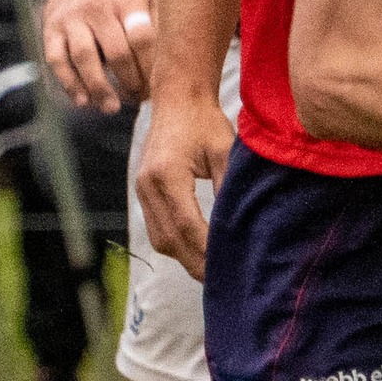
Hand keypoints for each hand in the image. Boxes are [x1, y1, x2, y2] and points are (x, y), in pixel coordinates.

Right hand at [42, 0, 156, 111]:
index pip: (142, 36)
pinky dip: (70, 83)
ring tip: (111, 108)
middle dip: (129, 80)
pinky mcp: (51, 30)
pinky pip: (57, 60)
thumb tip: (181, 66)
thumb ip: (160, 26)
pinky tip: (83, 101)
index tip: (159, 87)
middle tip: (139, 100)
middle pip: (115, 50)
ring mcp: (71, 18)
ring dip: (99, 86)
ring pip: (84, 56)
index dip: (150, 66)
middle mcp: (97, 7)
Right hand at [136, 88, 234, 280]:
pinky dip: (177, 245)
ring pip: (160, 240)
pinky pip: (157, 229)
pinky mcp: (143, 191)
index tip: (230, 267)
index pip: (188, 226)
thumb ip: (229, 190)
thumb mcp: (226, 152)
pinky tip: (198, 252)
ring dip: (186, 258)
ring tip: (213, 272)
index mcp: (167, 174)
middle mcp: (148, 185)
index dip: (208, 251)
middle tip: (224, 281)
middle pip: (170, 240)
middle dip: (197, 263)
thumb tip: (240, 230)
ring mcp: (141, 189)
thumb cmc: (205, 121)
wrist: (177, 99)